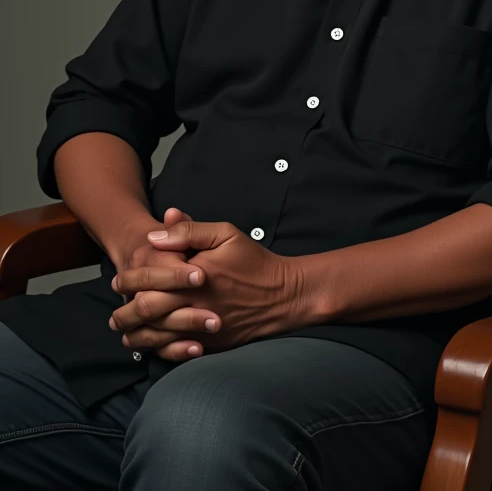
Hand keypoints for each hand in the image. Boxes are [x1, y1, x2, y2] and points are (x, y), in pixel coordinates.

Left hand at [108, 219, 321, 361]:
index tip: (117, 281)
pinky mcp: (212, 345)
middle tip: (114, 314)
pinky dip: (160, 351)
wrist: (284, 295)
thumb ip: (189, 230)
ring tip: (124, 332)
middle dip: (125, 313)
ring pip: (158, 338)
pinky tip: (151, 347)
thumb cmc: (254, 261)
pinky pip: (178, 353)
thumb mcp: (225, 234)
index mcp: (194, 277)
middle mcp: (195, 306)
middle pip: (147, 314)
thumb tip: (155, 235)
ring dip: (137, 336)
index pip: (149, 281)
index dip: (129, 281)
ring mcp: (203, 330)